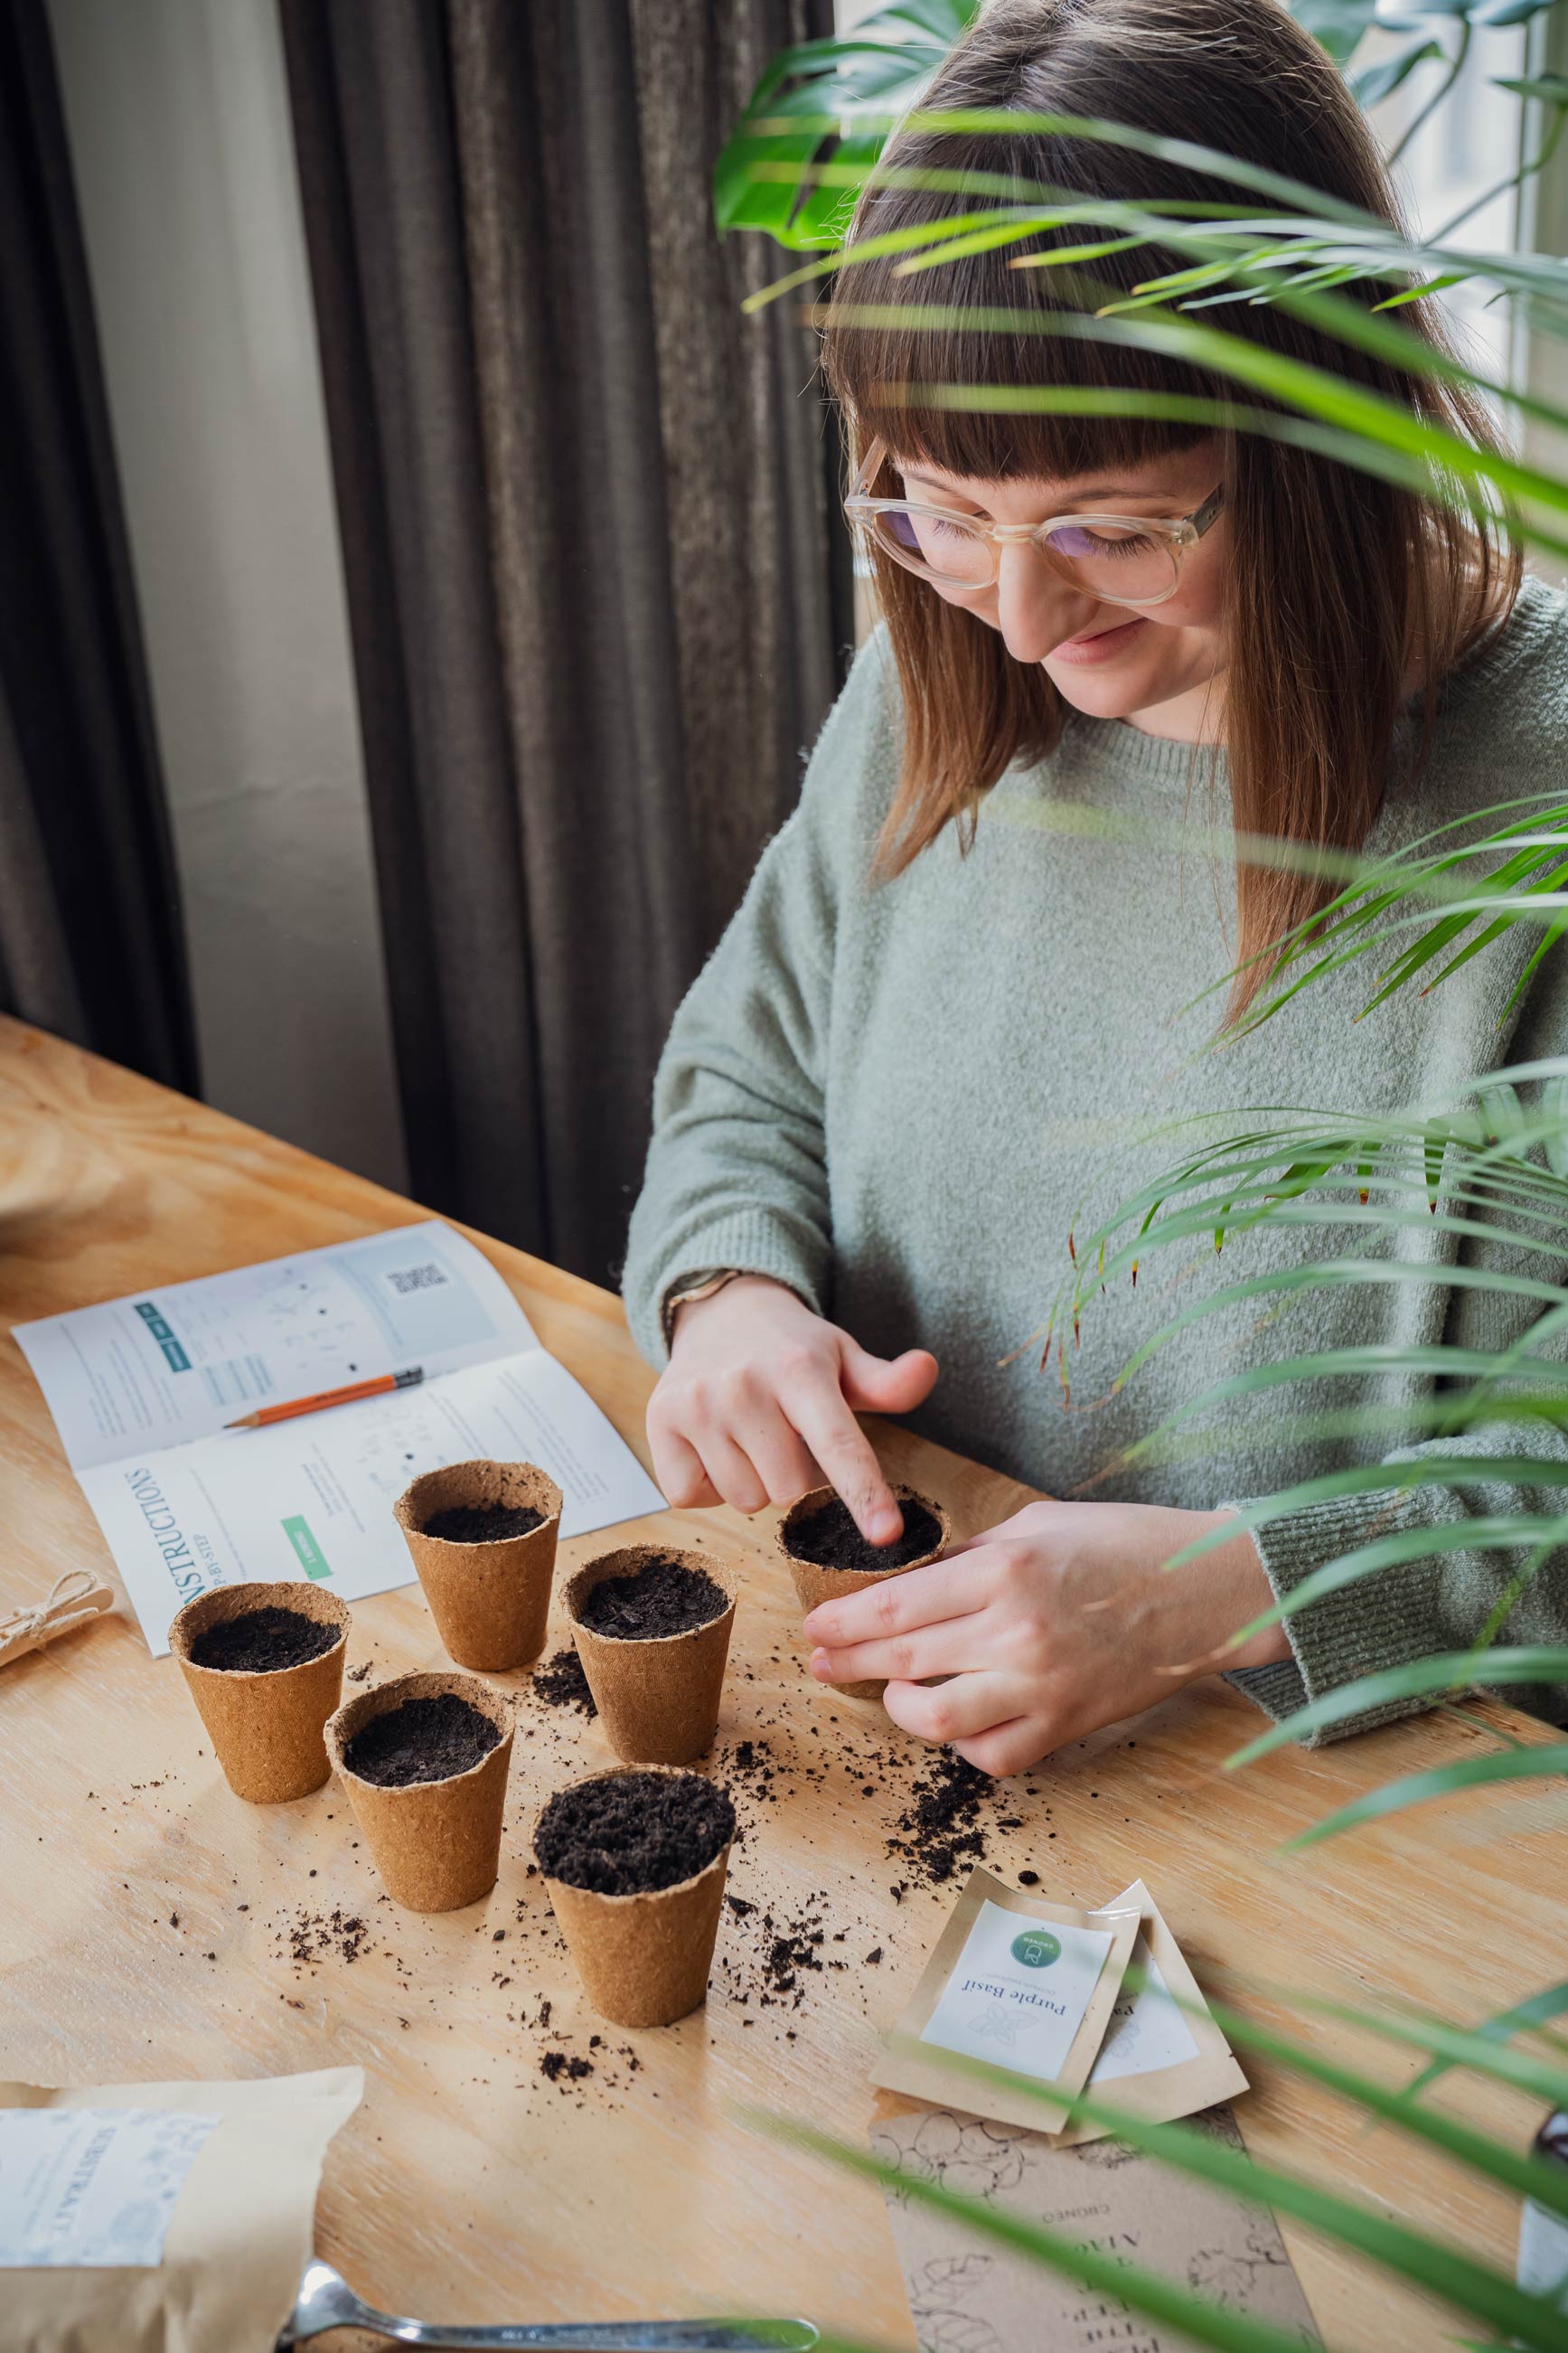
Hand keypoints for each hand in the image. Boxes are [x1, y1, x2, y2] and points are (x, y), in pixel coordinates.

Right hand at [647, 1275, 937, 1539]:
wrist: (721, 1312)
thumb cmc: (793, 1348)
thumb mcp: (844, 1357)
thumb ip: (888, 1382)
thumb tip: (926, 1369)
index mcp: (799, 1369)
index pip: (838, 1444)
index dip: (864, 1493)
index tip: (886, 1534)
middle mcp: (743, 1385)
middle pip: (789, 1489)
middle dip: (797, 1476)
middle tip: (788, 1437)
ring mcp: (697, 1404)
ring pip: (744, 1499)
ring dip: (755, 1482)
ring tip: (751, 1438)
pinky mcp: (659, 1421)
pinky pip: (691, 1496)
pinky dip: (708, 1486)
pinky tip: (716, 1447)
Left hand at [802, 1497, 1288, 1774]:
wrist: (1208, 1590)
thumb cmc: (1124, 1543)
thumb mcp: (1034, 1524)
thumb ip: (969, 1557)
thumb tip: (911, 1582)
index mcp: (1004, 1572)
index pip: (896, 1607)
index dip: (844, 1621)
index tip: (815, 1626)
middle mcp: (1016, 1634)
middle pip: (903, 1661)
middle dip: (848, 1663)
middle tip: (819, 1662)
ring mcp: (1041, 1687)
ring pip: (938, 1719)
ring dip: (900, 1709)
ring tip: (891, 1693)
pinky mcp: (1066, 1724)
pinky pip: (993, 1754)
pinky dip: (964, 1744)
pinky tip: (957, 1721)